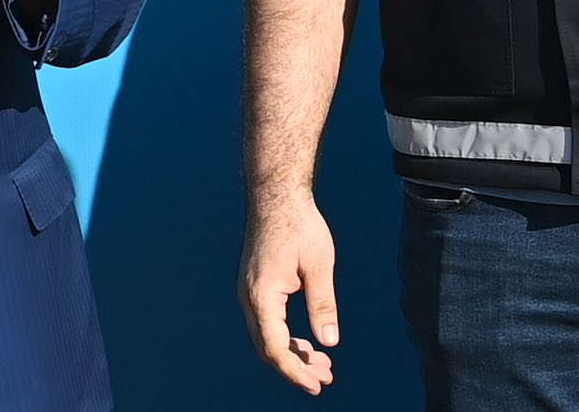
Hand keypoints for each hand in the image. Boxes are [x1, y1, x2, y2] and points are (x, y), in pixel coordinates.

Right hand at [239, 195, 339, 394]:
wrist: (276, 194)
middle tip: (326, 378)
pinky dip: (286, 336)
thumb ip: (323, 305)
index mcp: (262, 296)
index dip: (296, 371)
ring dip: (292, 353)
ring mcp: (249, 292)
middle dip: (297, 367)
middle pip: (268, 348)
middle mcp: (249, 298)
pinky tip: (306, 341)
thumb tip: (329, 343)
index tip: (318, 384)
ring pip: (267, 336)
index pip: (275, 349)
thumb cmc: (299, 224)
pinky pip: (267, 322)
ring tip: (321, 364)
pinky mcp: (255, 286)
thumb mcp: (318, 264)